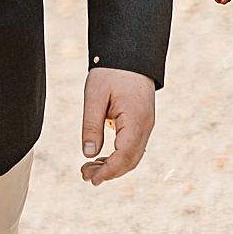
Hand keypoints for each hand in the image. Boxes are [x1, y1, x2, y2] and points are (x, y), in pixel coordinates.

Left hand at [79, 66, 154, 184]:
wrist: (130, 55)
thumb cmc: (110, 72)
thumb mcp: (94, 96)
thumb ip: (91, 125)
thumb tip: (88, 154)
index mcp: (136, 120)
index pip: (125, 156)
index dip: (108, 171)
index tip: (91, 178)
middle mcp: (146, 126)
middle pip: (131, 160)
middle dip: (110, 172)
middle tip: (86, 176)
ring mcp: (146, 125)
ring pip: (133, 155)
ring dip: (114, 165)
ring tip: (89, 169)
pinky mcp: (142, 122)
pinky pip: (133, 146)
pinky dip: (119, 156)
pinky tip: (102, 157)